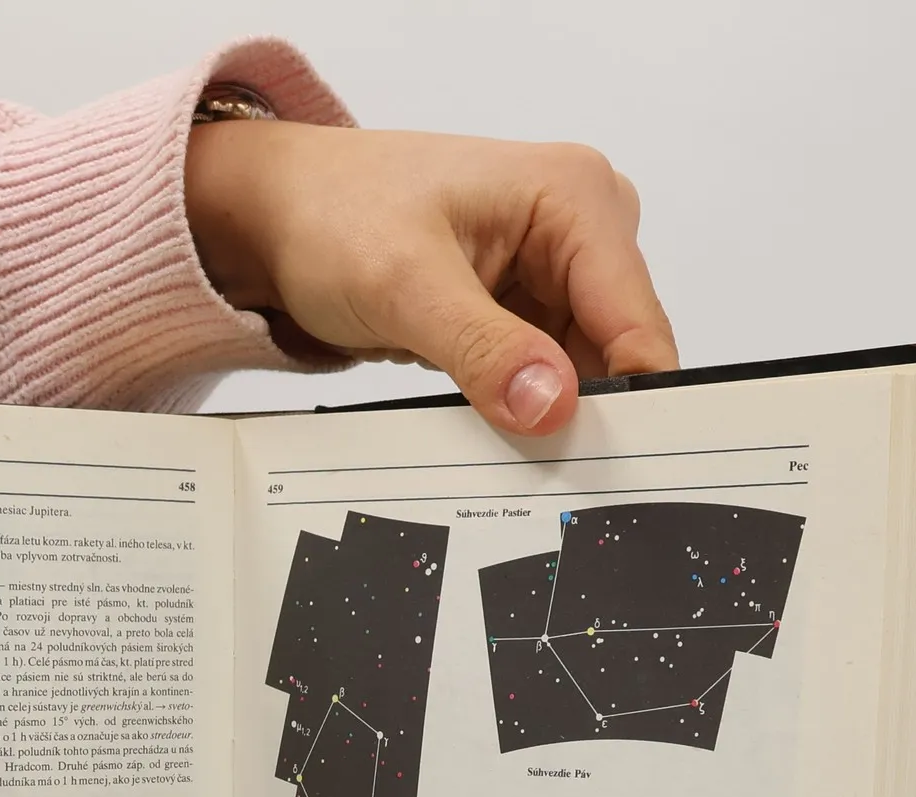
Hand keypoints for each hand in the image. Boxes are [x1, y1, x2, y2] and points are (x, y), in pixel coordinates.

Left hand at [185, 120, 677, 434]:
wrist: (281, 218)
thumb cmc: (334, 216)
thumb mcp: (404, 285)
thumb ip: (483, 349)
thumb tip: (553, 406)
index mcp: (575, 198)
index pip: (634, 319)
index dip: (633, 400)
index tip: (610, 471)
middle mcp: (581, 230)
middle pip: (618, 352)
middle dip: (588, 414)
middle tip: (551, 478)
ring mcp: (555, 274)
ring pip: (584, 375)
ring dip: (551, 418)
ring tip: (509, 454)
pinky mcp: (525, 312)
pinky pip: (546, 379)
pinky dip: (523, 411)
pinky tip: (494, 433)